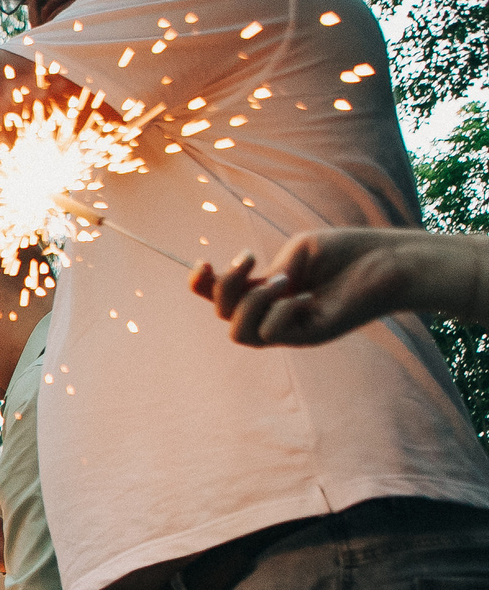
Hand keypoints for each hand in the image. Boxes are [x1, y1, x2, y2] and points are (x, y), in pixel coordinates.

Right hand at [191, 229, 485, 347]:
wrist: (389, 262)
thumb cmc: (347, 252)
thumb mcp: (297, 252)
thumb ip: (268, 273)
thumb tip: (253, 295)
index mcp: (267, 289)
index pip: (219, 296)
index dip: (200, 285)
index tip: (203, 262)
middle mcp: (273, 311)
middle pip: (222, 314)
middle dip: (227, 285)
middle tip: (252, 257)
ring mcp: (288, 327)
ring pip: (239, 333)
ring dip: (251, 303)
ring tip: (283, 281)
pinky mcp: (307, 337)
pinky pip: (272, 335)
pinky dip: (282, 312)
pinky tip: (309, 296)